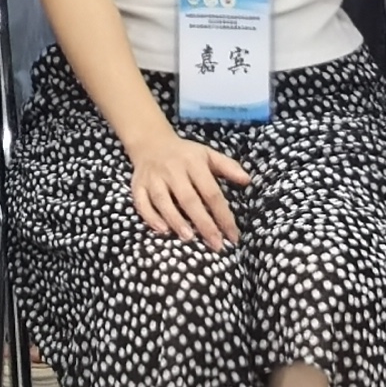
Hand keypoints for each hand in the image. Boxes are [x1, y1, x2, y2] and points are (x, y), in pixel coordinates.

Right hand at [123, 126, 255, 244]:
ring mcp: (153, 178)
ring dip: (176, 220)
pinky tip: (162, 230)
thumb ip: (228, 167)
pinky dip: (150, 217)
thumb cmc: (185, 154)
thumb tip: (248, 180)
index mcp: (193, 162)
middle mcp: (172, 170)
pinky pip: (141, 202)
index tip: (233, 236)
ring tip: (189, 238)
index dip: (223, 214)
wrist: (151, 142)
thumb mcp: (207, 154)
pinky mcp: (137, 185)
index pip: (211, 192)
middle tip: (216, 244)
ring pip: (163, 201)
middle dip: (203, 223)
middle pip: (188, 199)